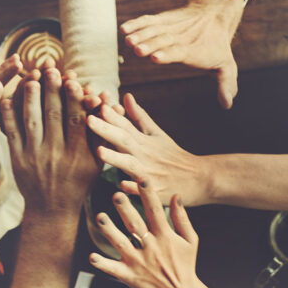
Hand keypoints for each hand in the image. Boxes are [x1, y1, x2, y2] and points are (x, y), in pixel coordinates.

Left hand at [2, 65, 98, 222]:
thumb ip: (102, 132)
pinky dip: (9, 115)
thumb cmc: (79, 181)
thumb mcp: (97, 162)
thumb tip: (108, 101)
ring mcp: (35, 157)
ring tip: (31, 77)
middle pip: (54, 116)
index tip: (73, 79)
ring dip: (31, 97)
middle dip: (52, 90)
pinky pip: (12, 134)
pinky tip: (7, 98)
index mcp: (79, 155)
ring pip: (32, 121)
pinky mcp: (18, 160)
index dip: (74, 98)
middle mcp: (57, 155)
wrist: (52, 210)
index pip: (77, 120)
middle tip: (51, 68)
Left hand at [86, 93, 208, 206]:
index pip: (124, 124)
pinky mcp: (156, 191)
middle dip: (105, 130)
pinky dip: (133, 188)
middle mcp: (144, 154)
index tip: (95, 101)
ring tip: (99, 151)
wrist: (199, 178)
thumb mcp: (157, 134)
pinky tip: (122, 186)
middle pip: (123, 140)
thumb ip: (139, 116)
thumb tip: (125, 96)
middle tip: (88, 119)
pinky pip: (142, 190)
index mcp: (142, 141)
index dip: (109, 114)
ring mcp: (149, 172)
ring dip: (114, 158)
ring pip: (130, 165)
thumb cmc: (174, 156)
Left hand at [89, 182, 207, 287]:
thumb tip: (177, 196)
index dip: (149, 194)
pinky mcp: (130, 276)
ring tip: (100, 217)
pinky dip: (103, 264)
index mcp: (165, 236)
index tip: (142, 180)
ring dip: (109, 230)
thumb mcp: (191, 240)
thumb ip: (182, 218)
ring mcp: (139, 262)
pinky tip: (92, 256)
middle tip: (117, 195)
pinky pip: (114, 269)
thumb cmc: (186, 266)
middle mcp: (150, 247)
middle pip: (135, 224)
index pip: (155, 211)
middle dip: (126, 209)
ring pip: (121, 243)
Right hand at [121, 0, 245, 108]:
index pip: (181, 51)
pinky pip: (149, 21)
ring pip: (155, 30)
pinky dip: (137, 23)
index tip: (155, 58)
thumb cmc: (218, 47)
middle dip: (150, 45)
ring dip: (141, 35)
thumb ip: (226, 85)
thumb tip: (227, 104)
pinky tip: (124, 29)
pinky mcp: (163, 21)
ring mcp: (171, 28)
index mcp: (196, 50)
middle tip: (138, 51)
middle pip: (164, 40)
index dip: (168, 54)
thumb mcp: (227, 66)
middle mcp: (182, 37)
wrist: (214, 15)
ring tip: (128, 41)